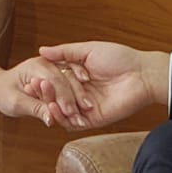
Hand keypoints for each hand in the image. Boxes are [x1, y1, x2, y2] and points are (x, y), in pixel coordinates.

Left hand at [0, 57, 92, 127]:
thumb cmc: (3, 93)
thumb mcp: (15, 103)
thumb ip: (35, 109)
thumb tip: (52, 120)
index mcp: (36, 65)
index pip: (55, 80)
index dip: (63, 98)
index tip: (70, 114)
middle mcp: (47, 63)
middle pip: (66, 79)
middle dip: (74, 99)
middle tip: (80, 117)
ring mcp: (54, 67)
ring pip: (72, 81)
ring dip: (79, 97)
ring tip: (85, 115)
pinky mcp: (58, 74)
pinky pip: (72, 83)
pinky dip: (78, 94)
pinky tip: (84, 108)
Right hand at [27, 41, 168, 129]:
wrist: (142, 74)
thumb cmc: (120, 58)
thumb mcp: (88, 50)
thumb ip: (64, 52)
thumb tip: (41, 50)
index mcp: (78, 76)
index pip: (55, 82)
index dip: (43, 82)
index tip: (29, 79)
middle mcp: (80, 93)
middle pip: (57, 97)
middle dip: (44, 94)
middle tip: (31, 89)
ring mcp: (86, 107)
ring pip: (63, 111)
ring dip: (51, 105)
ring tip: (41, 98)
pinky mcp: (94, 119)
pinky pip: (74, 123)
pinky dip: (62, 118)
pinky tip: (53, 110)